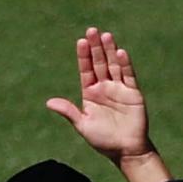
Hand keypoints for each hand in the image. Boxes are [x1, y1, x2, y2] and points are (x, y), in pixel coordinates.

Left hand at [46, 28, 168, 181]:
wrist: (126, 151)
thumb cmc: (103, 140)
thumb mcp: (83, 125)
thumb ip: (69, 112)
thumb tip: (49, 102)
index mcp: (91, 93)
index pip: (86, 70)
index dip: (83, 56)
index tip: (80, 42)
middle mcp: (105, 87)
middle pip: (99, 63)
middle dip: (95, 47)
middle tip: (92, 30)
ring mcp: (119, 88)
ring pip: (114, 65)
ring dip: (110, 51)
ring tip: (105, 36)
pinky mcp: (133, 93)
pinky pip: (128, 76)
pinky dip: (125, 64)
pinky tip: (121, 52)